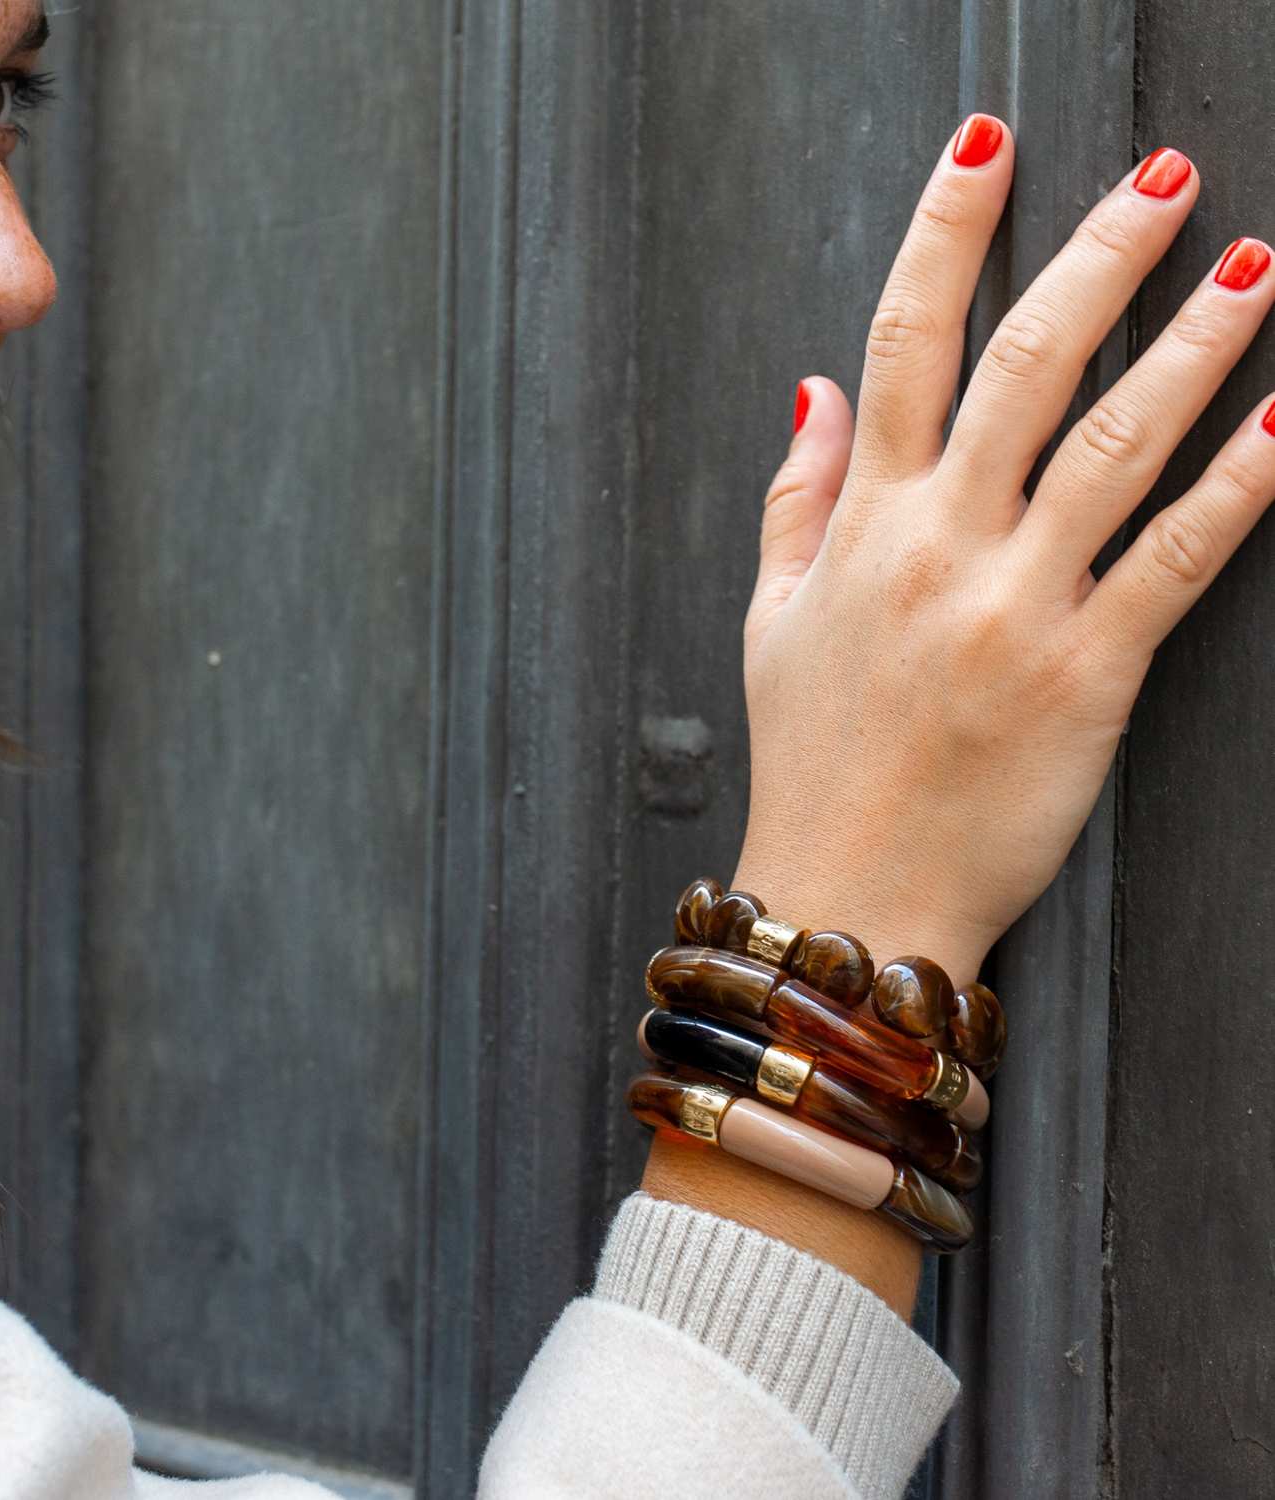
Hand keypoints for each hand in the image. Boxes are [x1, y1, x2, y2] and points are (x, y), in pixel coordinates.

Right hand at [737, 117, 1274, 985]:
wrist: (853, 891)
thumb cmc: (814, 761)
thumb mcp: (771, 620)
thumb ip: (797, 498)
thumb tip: (816, 389)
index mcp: (863, 526)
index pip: (903, 342)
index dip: (944, 231)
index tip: (984, 148)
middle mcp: (940, 547)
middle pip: (1028, 364)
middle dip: (1100, 255)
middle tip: (1165, 180)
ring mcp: (1017, 606)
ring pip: (1120, 442)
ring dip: (1199, 341)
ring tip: (1256, 267)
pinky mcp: (1090, 672)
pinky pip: (1182, 556)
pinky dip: (1249, 478)